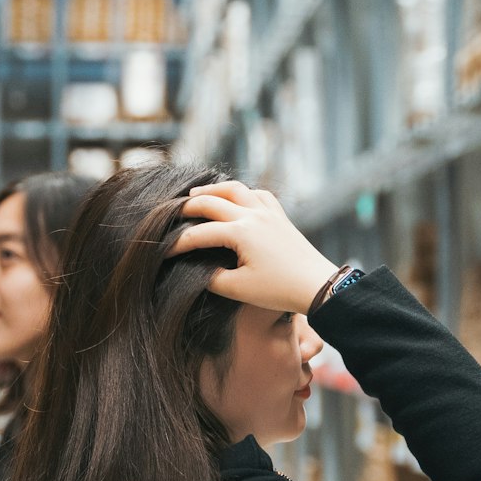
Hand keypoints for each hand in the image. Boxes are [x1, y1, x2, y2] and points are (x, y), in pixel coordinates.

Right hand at [166, 180, 337, 313]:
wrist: (317, 286)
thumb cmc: (279, 290)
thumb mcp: (239, 290)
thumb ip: (213, 279)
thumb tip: (197, 270)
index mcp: (241, 233)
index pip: (200, 234)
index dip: (178, 243)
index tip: (163, 251)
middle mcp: (254, 216)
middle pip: (212, 201)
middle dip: (188, 207)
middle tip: (172, 214)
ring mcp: (269, 213)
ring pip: (235, 189)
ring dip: (213, 189)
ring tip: (196, 195)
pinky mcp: (280, 217)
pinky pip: (258, 194)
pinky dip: (242, 193)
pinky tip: (236, 198)